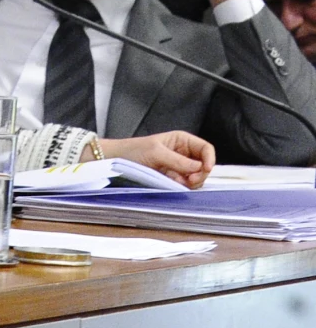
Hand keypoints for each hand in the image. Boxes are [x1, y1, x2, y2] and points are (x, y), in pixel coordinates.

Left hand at [100, 130, 217, 188]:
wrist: (117, 161)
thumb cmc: (133, 151)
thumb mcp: (156, 153)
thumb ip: (178, 161)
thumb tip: (199, 168)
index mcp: (182, 141)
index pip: (206, 148)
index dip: (209, 159)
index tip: (206, 169)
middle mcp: (184, 153)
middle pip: (205, 165)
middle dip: (200, 173)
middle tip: (189, 180)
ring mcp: (180, 167)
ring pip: (197, 177)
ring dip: (191, 182)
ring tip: (177, 181)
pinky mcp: (174, 179)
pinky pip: (187, 185)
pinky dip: (183, 187)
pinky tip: (172, 184)